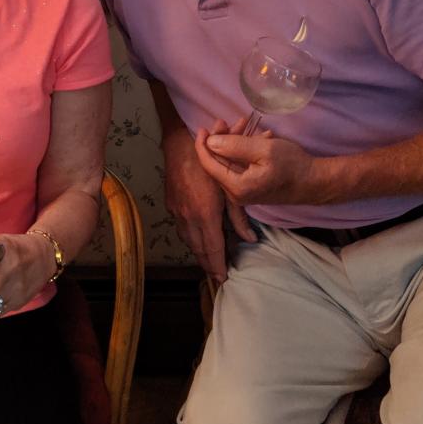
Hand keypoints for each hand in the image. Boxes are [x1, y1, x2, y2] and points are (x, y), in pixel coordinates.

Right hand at [166, 120, 255, 282]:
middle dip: (208, 264)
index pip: (213, 248)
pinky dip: (189, 239)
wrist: (181, 145)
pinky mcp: (171, 204)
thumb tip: (250, 239)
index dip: (218, 265)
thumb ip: (239, 217)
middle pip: (198, 249)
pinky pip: (181, 229)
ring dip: (198, 253)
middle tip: (217, 276)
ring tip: (208, 263)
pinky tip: (195, 240)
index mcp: (205, 214)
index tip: (223, 278)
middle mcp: (189, 217)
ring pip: (188, 240)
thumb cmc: (211, 162)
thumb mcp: (229, 189)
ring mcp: (177, 211)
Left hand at [196, 127, 317, 206]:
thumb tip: (210, 142)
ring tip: (244, 123)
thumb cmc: (291, 164)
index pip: (209, 165)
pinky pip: (241, 166)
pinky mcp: (253, 187)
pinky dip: (244, 151)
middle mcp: (237, 194)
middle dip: (221, 140)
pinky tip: (258, 137)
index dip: (203, 145)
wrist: (315, 181)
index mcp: (236, 187)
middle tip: (225, 121)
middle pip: (219, 163)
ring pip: (230, 163)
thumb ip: (234, 145)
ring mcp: (245, 192)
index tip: (203, 128)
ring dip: (234, 142)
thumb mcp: (263, 149)